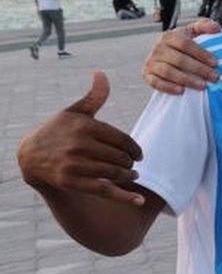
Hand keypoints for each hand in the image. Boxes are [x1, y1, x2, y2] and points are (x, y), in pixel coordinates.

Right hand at [18, 71, 144, 205]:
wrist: (30, 156)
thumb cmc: (58, 130)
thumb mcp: (74, 111)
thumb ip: (94, 96)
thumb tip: (101, 73)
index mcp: (85, 126)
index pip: (122, 139)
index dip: (135, 149)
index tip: (139, 154)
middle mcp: (79, 144)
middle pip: (120, 157)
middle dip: (130, 163)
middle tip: (133, 165)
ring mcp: (74, 164)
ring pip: (113, 173)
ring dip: (128, 176)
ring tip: (132, 176)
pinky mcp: (70, 181)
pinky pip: (103, 190)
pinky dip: (123, 197)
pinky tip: (139, 200)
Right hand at [143, 19, 220, 93]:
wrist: (164, 55)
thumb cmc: (182, 45)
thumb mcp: (192, 32)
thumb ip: (204, 26)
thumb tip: (217, 28)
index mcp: (170, 36)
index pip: (185, 44)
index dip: (201, 53)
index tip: (215, 63)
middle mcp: (158, 48)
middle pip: (179, 60)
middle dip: (199, 69)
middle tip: (214, 77)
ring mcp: (151, 61)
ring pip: (168, 72)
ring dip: (187, 80)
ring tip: (202, 86)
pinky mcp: (146, 74)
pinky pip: (155, 82)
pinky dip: (168, 87)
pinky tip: (182, 91)